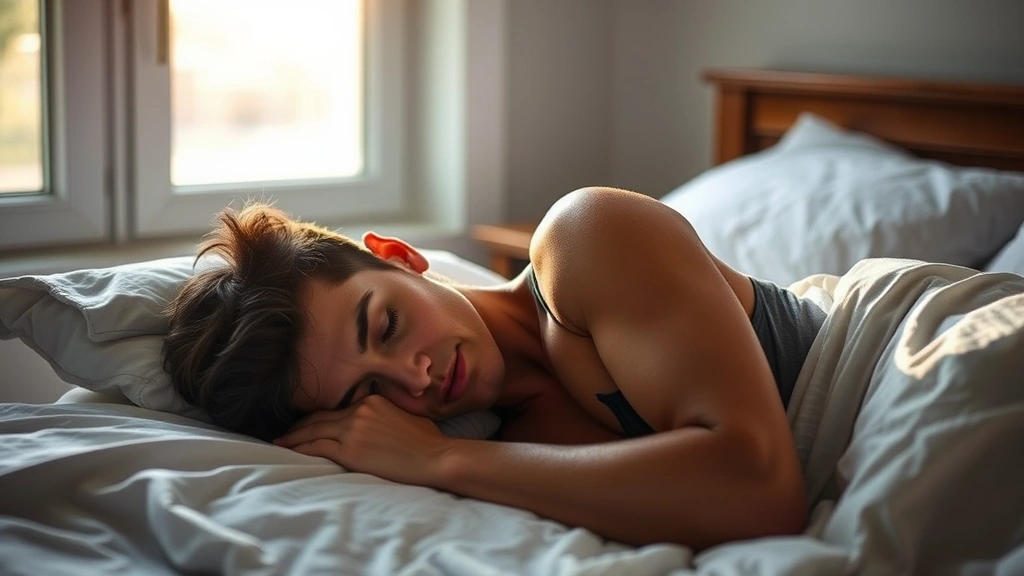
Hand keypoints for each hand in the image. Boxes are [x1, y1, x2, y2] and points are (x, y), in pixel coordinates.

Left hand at [274, 395, 453, 486]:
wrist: (435, 456)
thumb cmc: (428, 440)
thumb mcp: (406, 414)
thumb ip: (385, 413)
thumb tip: (377, 420)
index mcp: (371, 400)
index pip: (335, 408)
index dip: (318, 416)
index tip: (306, 422)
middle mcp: (359, 411)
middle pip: (319, 418)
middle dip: (300, 426)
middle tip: (285, 432)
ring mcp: (353, 430)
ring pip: (313, 431)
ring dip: (294, 437)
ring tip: (281, 442)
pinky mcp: (351, 451)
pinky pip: (317, 448)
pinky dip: (301, 449)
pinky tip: (290, 451)